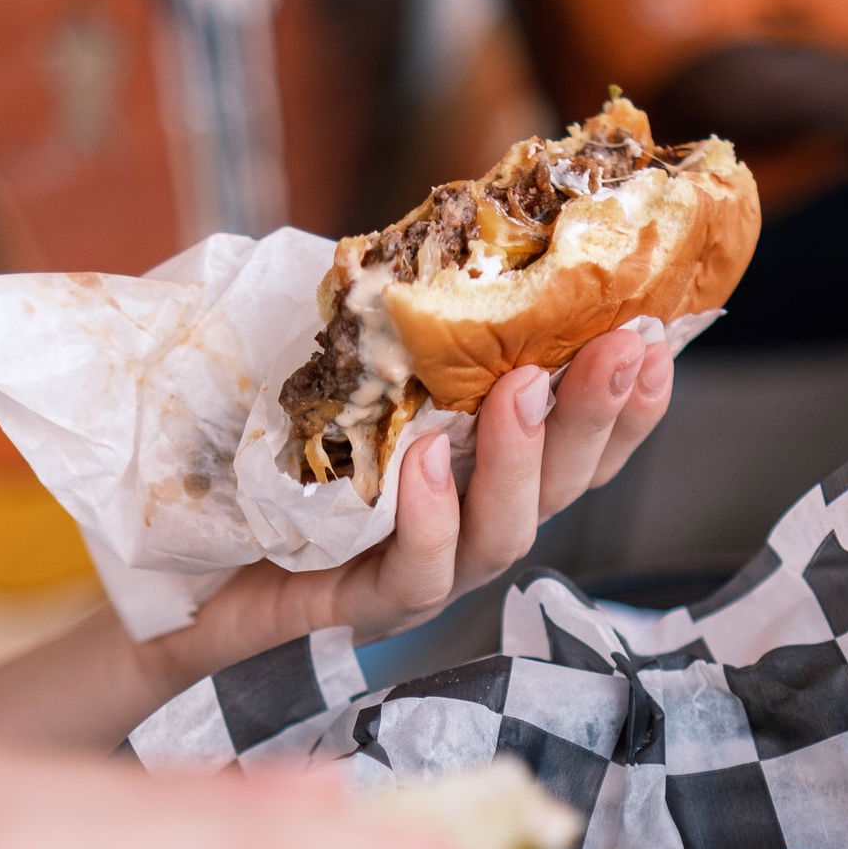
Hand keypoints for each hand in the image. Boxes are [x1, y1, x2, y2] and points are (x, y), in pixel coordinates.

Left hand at [149, 327, 674, 683]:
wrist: (188, 574)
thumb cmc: (272, 469)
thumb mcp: (344, 381)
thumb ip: (401, 334)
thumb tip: (440, 237)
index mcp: (481, 478)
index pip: (580, 448)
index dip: (629, 402)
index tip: (659, 336)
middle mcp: (468, 531)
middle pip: (563, 487)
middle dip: (599, 416)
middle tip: (624, 345)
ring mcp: (422, 577)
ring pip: (502, 536)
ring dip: (522, 459)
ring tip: (523, 388)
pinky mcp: (357, 611)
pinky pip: (412, 575)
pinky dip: (428, 521)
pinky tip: (428, 464)